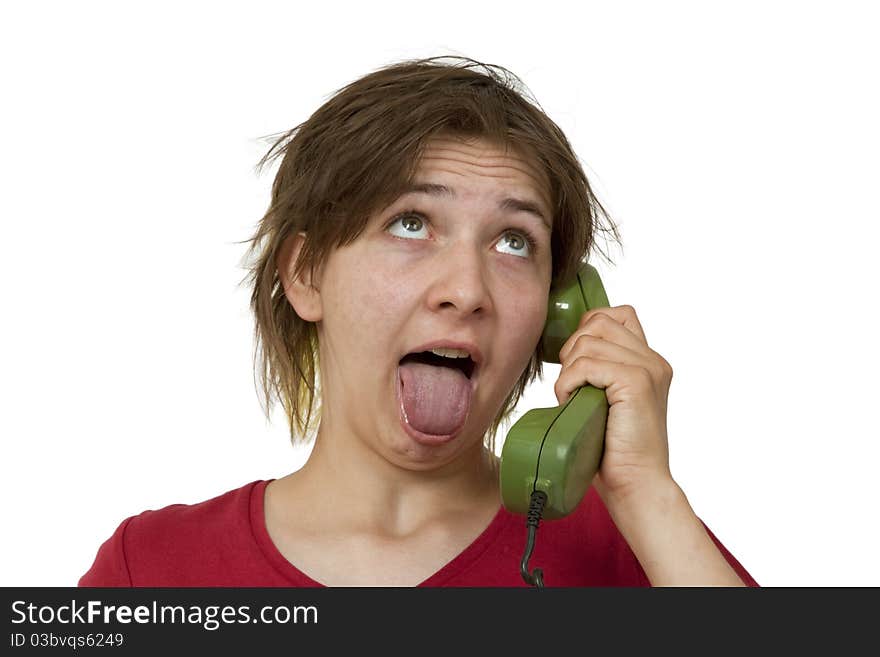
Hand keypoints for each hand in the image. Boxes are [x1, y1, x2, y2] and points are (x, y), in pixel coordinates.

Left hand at [555, 305, 674, 505]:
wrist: (635, 485)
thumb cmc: (614, 450)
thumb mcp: (607, 400)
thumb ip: (600, 372)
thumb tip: (567, 351)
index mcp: (649, 362)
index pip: (617, 314)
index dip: (589, 329)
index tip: (577, 364)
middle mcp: (653, 360)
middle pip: (598, 320)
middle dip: (573, 348)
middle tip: (572, 384)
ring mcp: (647, 369)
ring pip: (587, 341)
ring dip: (569, 370)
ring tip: (573, 398)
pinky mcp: (636, 382)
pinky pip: (586, 364)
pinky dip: (569, 383)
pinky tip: (573, 403)